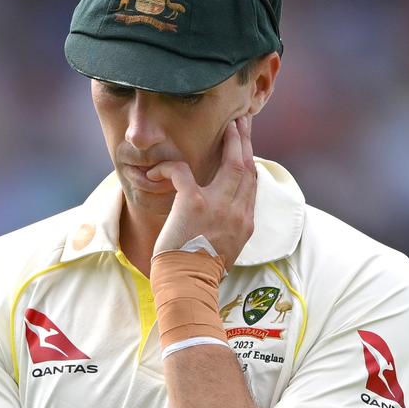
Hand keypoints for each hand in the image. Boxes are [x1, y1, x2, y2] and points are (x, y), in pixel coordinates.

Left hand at [146, 115, 255, 268]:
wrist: (187, 285)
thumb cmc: (198, 273)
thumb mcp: (224, 251)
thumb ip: (228, 229)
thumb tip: (222, 219)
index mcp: (245, 223)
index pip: (252, 184)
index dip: (250, 161)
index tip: (247, 146)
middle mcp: (238, 212)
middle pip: (247, 166)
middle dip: (245, 141)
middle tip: (240, 122)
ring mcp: (218, 206)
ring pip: (229, 162)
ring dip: (227, 141)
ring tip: (224, 126)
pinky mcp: (194, 204)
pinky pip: (181, 172)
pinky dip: (167, 168)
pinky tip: (156, 171)